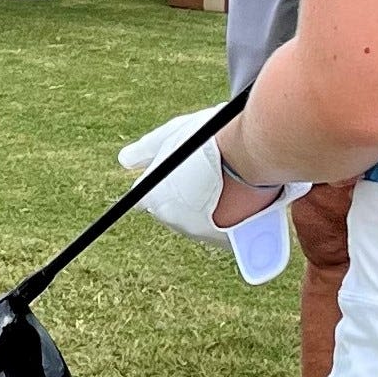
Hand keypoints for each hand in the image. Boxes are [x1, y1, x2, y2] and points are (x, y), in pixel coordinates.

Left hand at [118, 108, 311, 285]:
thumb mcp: (172, 136)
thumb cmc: (211, 140)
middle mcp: (172, 221)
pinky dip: (229, 219)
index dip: (164, 184)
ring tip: (226, 183)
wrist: (253, 154)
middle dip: (186, 196)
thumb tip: (124, 159)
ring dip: (207, 208)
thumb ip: (145, 150)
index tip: (178, 173)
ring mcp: (200, 233)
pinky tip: (239, 198)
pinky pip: (223, 231)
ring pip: (199, 223)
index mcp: (153, 198)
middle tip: (205, 173)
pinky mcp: (228, 241)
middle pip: (174, 211)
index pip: (147, 199)